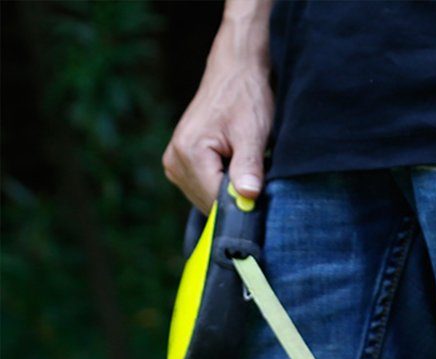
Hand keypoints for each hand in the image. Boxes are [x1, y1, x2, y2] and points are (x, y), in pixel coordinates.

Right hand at [162, 0, 273, 212]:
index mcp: (188, 153)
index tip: (261, 199)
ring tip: (243, 169)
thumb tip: (247, 197)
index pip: (216, 202)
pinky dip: (221, 188)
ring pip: (207, 201)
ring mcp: (174, 165)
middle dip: (235, 200)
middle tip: (255, 179)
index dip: (241, 206)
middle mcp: (174, 161)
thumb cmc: (245, 99)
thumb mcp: (252, 133)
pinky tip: (233, 170)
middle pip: (209, 204)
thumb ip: (248, 166)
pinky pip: (204, 191)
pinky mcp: (180, 166)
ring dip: (229, 194)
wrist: (234, 74)